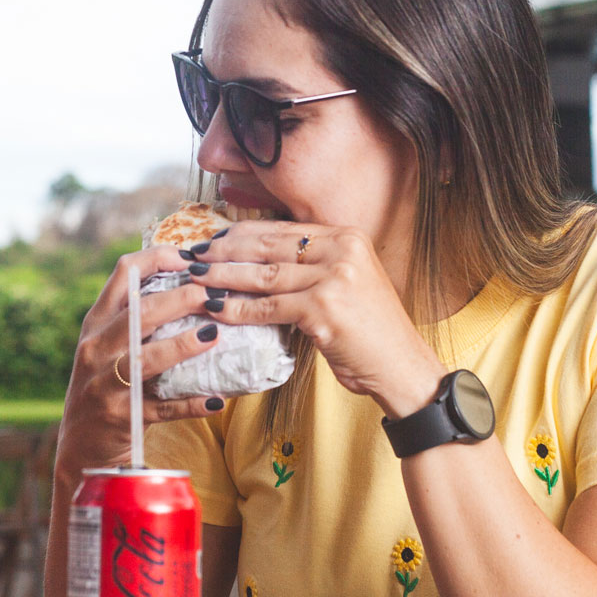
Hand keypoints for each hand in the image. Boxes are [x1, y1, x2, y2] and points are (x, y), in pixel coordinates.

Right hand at [57, 245, 226, 483]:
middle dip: (181, 298)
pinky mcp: (122, 418)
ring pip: (146, 358)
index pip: (124, 274)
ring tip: (214, 336)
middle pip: (139, 312)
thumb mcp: (107, 347)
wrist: (81, 448)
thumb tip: (189, 282)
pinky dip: (191, 404)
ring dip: (182, 345)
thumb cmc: (104, 387)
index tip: (191, 259)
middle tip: (214, 295)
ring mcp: (105, 384)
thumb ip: (134, 318)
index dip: (159, 258)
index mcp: (95, 323)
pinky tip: (217, 400)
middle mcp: (96, 349)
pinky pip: (163, 408)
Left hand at [185, 221, 445, 418]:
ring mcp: (334, 278)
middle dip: (225, 251)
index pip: (282, 230)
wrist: (401, 367)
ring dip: (222, 277)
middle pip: (268, 246)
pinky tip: (214, 310)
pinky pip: (268, 307)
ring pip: (263, 274)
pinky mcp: (323, 309)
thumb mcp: (348, 282)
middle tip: (194, 256)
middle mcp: (342, 250)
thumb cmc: (370, 331)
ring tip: (194, 279)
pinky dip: (237, 309)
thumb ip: (313, 264)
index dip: (242, 233)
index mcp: (347, 237)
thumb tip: (259, 257)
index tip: (214, 239)